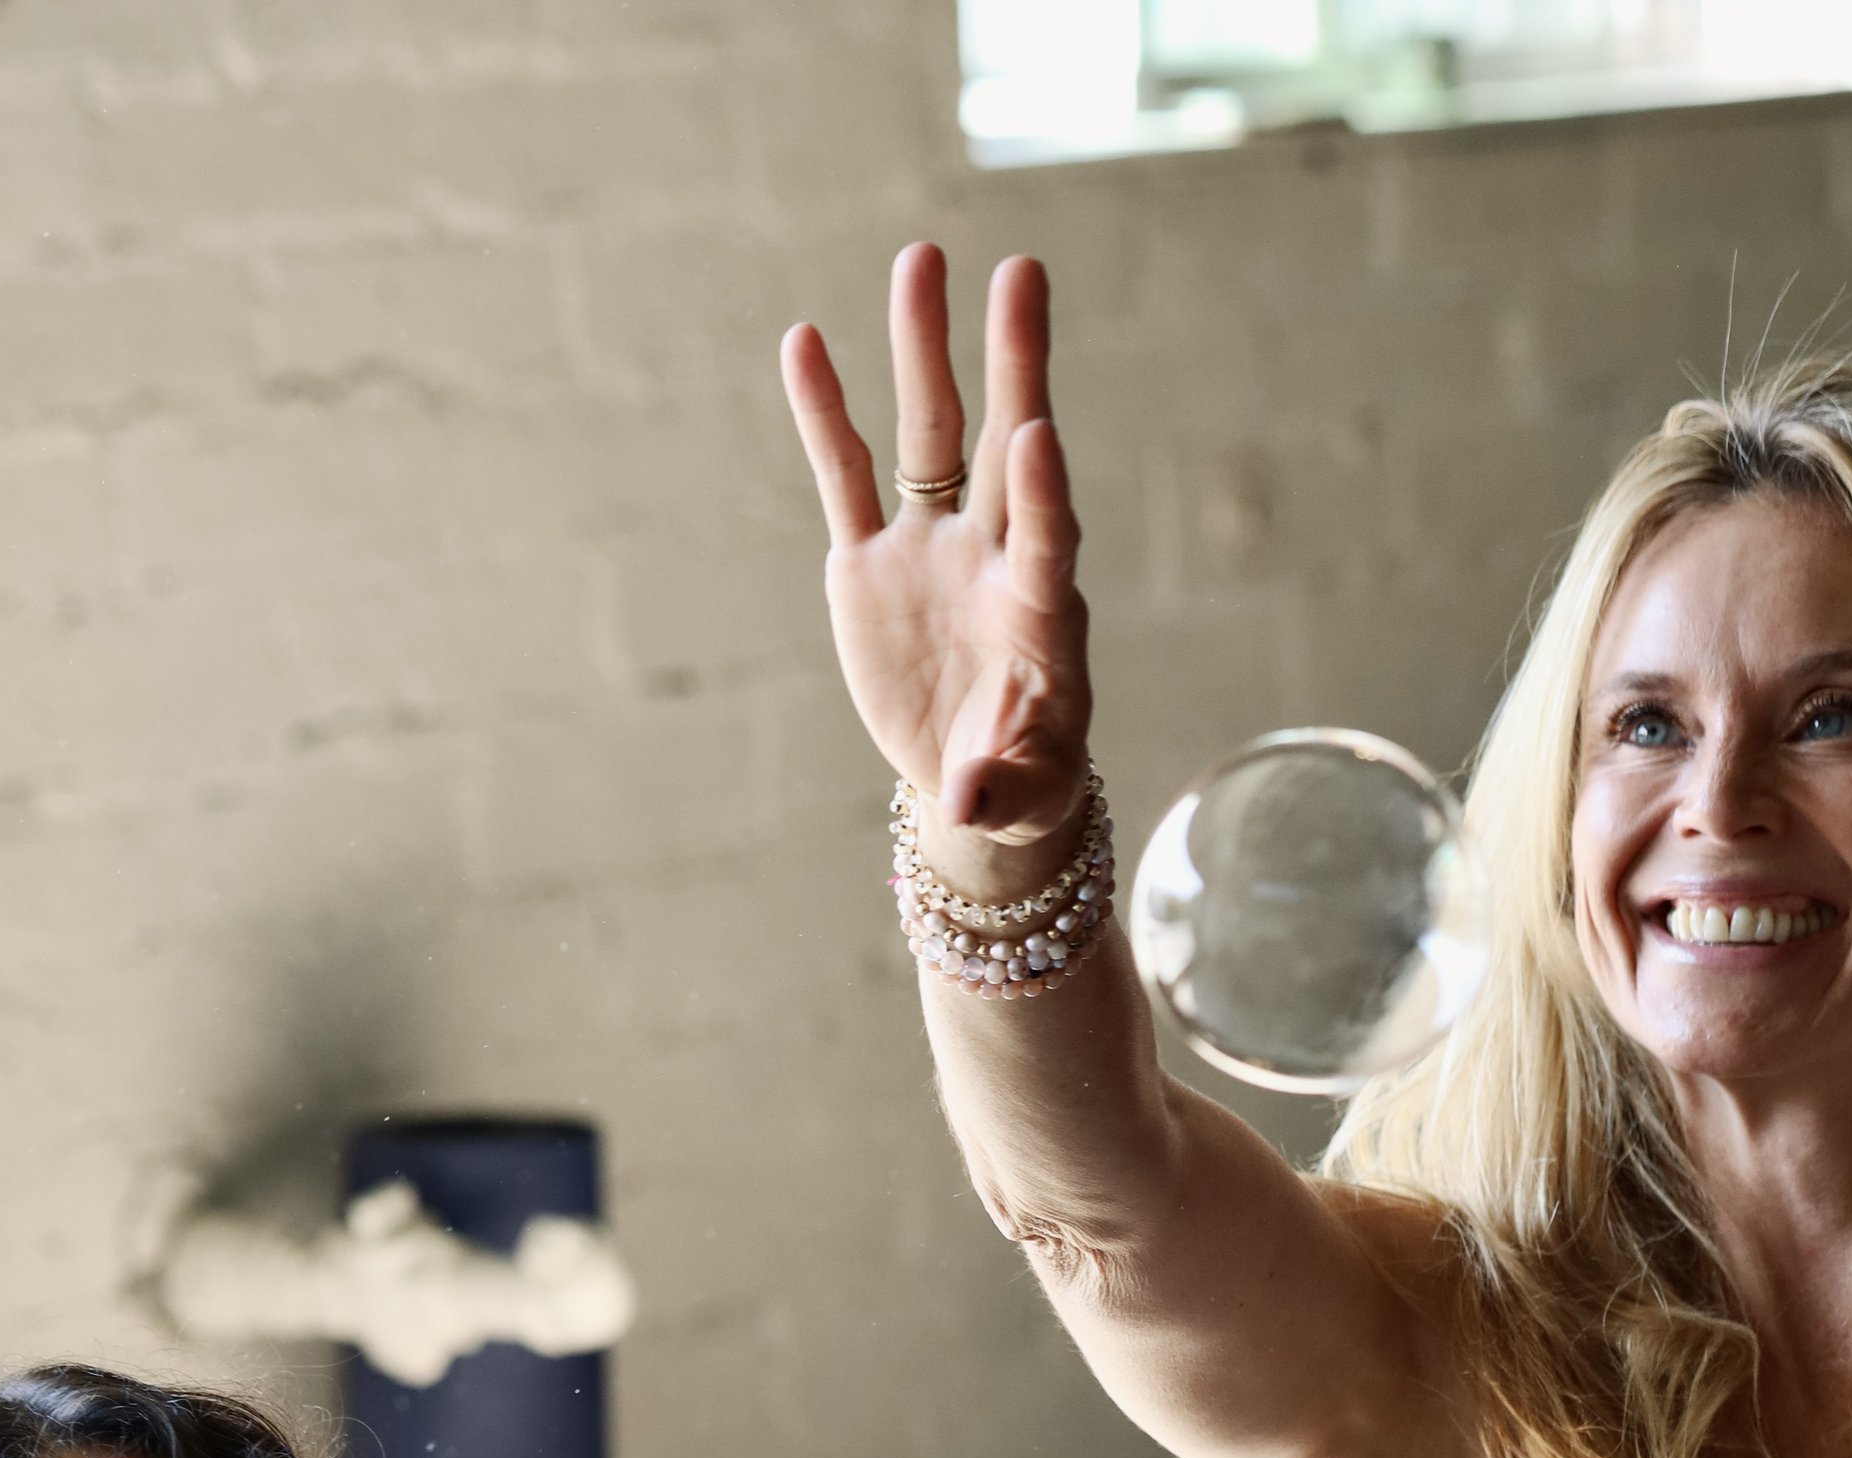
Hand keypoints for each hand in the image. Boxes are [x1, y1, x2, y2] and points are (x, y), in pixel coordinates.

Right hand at [780, 242, 1090, 845]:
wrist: (972, 775)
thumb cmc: (1021, 782)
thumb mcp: (1021, 798)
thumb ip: (998, 790)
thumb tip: (962, 805)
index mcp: (1040, 610)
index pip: (1048, 536)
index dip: (1044, 489)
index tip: (1039, 429)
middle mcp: (990, 556)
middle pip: (1005, 445)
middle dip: (1013, 362)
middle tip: (1022, 271)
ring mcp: (929, 548)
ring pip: (928, 435)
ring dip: (923, 349)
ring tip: (920, 257)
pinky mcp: (870, 561)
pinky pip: (845, 476)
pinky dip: (825, 413)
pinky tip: (803, 340)